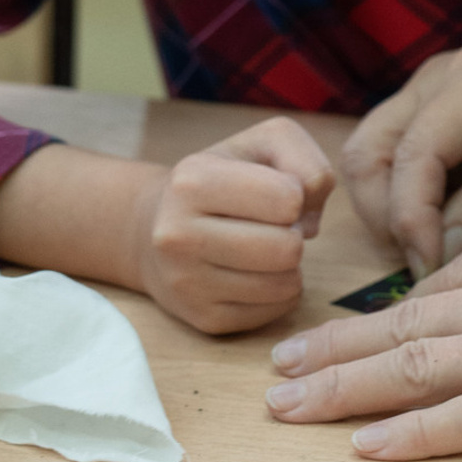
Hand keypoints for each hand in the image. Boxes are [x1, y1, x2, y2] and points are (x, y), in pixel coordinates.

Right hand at [131, 118, 334, 333]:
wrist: (152, 227)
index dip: (296, 195)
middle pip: (287, 249)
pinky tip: (256, 272)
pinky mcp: (203, 318)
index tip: (275, 194)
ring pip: (285, 284)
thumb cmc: (225, 178)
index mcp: (193, 181)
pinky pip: (277, 310)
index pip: (288, 198)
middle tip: (272, 226)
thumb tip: (309, 218)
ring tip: (264, 247)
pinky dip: (280, 291)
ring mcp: (187, 282)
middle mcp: (179, 234)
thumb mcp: (264, 143)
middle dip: (293, 234)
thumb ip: (306, 160)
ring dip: (289, 265)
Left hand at [263, 200, 461, 458]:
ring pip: (410, 369)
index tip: (342, 326)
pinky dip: (408, 436)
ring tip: (285, 408)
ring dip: (339, 388)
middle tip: (276, 367)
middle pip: (402, 327)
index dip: (382, 311)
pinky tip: (363, 448)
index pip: (440, 288)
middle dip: (333, 349)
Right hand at [340, 46, 461, 279]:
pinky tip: (447, 237)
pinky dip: (413, 208)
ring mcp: (435, 102)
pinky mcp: (442, 129)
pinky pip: (403, 171)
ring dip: (393, 214)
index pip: (411, 152)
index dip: (411, 217)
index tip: (428, 269)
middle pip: (371, 154)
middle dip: (387, 215)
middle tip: (425, 264)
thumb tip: (430, 259)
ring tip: (436, 254)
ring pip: (377, 164)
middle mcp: (439, 81)